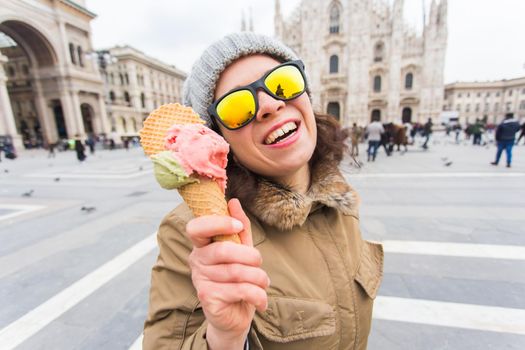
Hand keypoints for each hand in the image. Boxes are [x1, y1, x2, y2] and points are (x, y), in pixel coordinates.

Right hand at [186, 199, 268, 349]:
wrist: (234, 316)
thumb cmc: (239, 279)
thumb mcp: (243, 249)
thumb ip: (239, 227)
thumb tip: (233, 202)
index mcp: (202, 245)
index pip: (196, 227)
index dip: (218, 223)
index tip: (238, 226)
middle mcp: (196, 260)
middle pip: (223, 250)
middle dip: (250, 256)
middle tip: (259, 262)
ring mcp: (200, 280)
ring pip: (236, 272)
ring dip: (258, 277)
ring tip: (264, 282)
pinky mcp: (208, 299)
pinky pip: (240, 290)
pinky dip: (258, 294)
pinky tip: (262, 299)